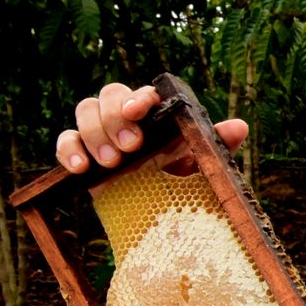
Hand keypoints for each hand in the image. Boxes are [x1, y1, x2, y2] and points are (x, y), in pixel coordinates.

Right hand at [55, 82, 248, 173]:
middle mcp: (124, 116)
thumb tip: (239, 127)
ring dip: (95, 133)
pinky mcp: (81, 152)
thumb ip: (215, 144)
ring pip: (85, 110)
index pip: (143, 94)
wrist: (158, 211)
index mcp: (154, 114)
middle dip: (115, 118)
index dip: (139, 98)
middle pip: (108, 95)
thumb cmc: (181, 179)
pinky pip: (65, 140)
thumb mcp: (200, 164)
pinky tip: (81, 168)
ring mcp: (99, 132)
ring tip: (111, 162)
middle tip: (131, 147)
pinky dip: (69, 150)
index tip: (138, 111)